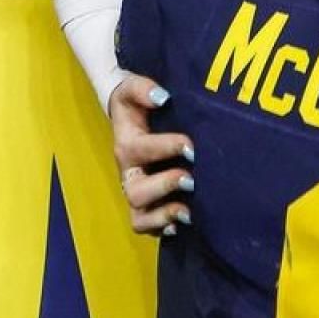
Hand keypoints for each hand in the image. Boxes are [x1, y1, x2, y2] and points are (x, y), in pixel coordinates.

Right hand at [109, 75, 196, 236]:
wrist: (132, 119)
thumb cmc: (137, 105)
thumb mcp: (133, 89)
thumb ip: (143, 88)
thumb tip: (162, 96)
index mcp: (127, 145)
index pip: (141, 149)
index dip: (165, 148)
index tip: (190, 144)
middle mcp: (130, 173)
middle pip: (136, 192)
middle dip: (164, 187)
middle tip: (191, 179)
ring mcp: (137, 192)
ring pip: (139, 217)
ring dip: (165, 216)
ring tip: (189, 210)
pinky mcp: (147, 206)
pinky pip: (148, 228)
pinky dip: (164, 229)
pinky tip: (184, 223)